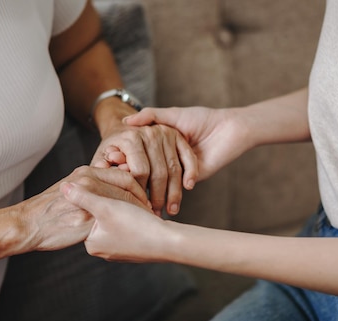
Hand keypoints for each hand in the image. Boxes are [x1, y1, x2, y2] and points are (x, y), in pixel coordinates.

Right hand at [16, 166, 149, 251]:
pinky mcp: (87, 218)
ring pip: (124, 201)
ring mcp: (89, 198)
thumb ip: (91, 184)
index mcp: (86, 172)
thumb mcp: (71, 188)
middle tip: (151, 209)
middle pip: (129, 185)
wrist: (28, 224)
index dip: (139, 186)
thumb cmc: (49, 210)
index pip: (124, 174)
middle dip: (144, 197)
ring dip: (139, 210)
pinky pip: (115, 219)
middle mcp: (88, 181)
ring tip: (146, 219)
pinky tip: (134, 231)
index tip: (146, 198)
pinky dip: (128, 223)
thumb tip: (110, 185)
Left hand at [63, 180, 169, 262]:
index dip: (96, 195)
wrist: (170, 243)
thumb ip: (83, 197)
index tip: (105, 185)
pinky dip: (134, 217)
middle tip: (121, 191)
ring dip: (124, 207)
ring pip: (117, 220)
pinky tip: (143, 211)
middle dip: (111, 201)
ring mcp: (120, 250)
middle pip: (101, 217)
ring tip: (136, 202)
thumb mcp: (107, 207)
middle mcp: (103, 250)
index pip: (86, 214)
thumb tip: (63, 188)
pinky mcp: (135, 247)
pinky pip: (129, 227)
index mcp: (92, 243)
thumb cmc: (138, 226)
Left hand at [92, 118, 197, 215]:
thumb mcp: (102, 159)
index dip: (141, 193)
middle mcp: (150, 133)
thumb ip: (104, 169)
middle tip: (156, 214)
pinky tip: (188, 188)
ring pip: (174, 169)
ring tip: (171, 210)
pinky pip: (188, 158)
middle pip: (159, 172)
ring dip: (175, 192)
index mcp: (130, 138)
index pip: (140, 172)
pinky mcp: (178, 136)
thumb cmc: (112, 150)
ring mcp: (166, 134)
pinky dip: (191, 173)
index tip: (140, 207)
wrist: (123, 129)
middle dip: (159, 197)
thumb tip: (105, 176)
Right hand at [123, 107, 246, 180]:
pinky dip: (164, 188)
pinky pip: (176, 186)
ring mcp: (180, 172)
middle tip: (116, 178)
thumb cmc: (201, 118)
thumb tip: (126, 121)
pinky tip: (151, 188)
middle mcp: (169, 161)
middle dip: (132, 176)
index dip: (125, 159)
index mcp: (163, 147)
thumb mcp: (172, 115)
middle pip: (147, 172)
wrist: (229, 128)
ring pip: (160, 182)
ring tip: (130, 186)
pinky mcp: (192, 179)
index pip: (140, 155)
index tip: (109, 162)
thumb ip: (151, 116)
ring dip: (146, 186)